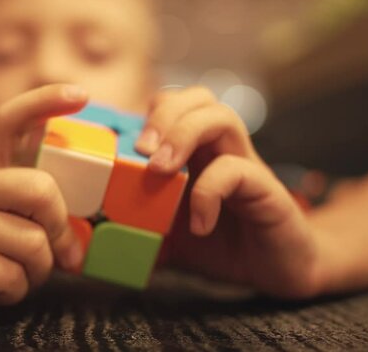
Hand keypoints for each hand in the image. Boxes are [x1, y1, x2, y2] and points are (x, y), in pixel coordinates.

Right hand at [0, 84, 87, 304]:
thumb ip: (21, 204)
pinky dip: (12, 292)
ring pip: (31, 246)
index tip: (80, 94)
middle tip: (58, 250)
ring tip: (20, 275)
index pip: (11, 119)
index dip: (46, 102)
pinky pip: (7, 277)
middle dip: (61, 227)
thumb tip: (75, 236)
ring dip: (38, 272)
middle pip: (40, 190)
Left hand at [136, 87, 322, 297]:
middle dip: (164, 115)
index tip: (123, 148)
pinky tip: (199, 224)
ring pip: (222, 117)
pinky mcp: (266, 189)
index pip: (172, 106)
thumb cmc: (220, 245)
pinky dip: (209, 192)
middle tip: (141, 152)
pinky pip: (238, 170)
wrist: (275, 269)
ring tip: (160, 170)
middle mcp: (220, 150)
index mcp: (195, 153)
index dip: (146, 115)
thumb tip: (92, 242)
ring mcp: (245, 165)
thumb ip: (136, 230)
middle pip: (198, 98)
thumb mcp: (166, 236)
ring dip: (183, 135)